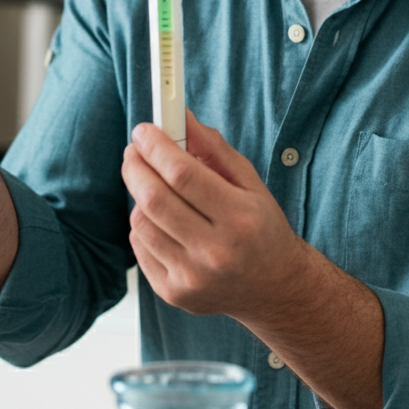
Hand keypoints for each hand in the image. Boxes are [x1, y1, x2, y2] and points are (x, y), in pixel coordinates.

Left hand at [121, 110, 306, 321]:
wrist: (274, 287)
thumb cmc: (262, 228)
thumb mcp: (249, 182)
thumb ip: (213, 147)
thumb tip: (179, 116)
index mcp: (240, 219)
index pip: (182, 174)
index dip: (156, 147)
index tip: (144, 130)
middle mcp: (215, 252)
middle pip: (154, 198)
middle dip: (136, 165)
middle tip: (135, 150)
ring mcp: (192, 277)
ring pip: (140, 222)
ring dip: (139, 194)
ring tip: (154, 186)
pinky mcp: (173, 293)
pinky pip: (139, 246)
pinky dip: (143, 225)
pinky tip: (161, 219)